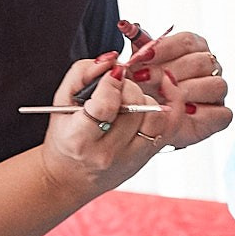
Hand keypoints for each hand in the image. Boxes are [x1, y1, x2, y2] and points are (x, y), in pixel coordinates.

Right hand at [39, 53, 167, 195]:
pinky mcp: (149, 155)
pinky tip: (164, 88)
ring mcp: (133, 156)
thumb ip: (82, 73)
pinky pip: (172, 125)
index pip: (105, 106)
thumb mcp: (61, 102)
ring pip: (155, 114)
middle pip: (133, 106)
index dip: (111, 83)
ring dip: (145, 96)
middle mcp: (108, 152)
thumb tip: (111, 59)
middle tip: (117, 85)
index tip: (112, 73)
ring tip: (130, 95)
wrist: (72, 176)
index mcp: (80, 139)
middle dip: (127, 86)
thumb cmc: (66, 136)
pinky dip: (173, 102)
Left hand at [124, 27, 231, 149]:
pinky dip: (202, 114)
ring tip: (161, 97)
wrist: (149, 119)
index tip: (142, 56)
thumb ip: (138, 46)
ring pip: (215, 85)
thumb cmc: (147, 87)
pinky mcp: (221, 115)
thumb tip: (127, 26)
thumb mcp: (139, 65)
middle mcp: (210, 67)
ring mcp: (218, 91)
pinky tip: (181, 113)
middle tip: (143, 78)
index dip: (164, 48)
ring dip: (185, 91)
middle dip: (169, 70)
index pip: (187, 41)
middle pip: (200, 62)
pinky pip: (221, 113)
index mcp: (194, 48)